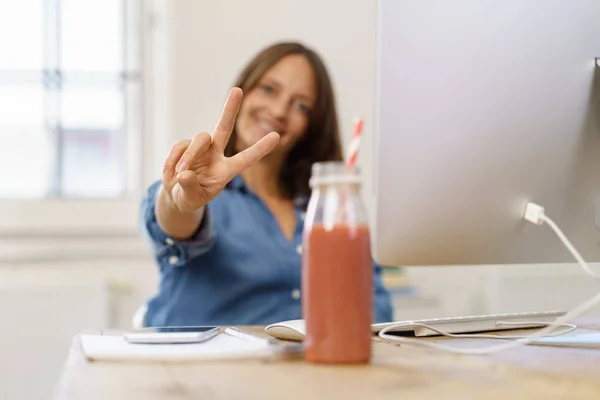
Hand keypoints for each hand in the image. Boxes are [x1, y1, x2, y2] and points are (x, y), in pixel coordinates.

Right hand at [162, 87, 278, 211]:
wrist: (176, 194)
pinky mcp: (184, 146)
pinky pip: (179, 147)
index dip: (261, 148)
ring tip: (179, 174)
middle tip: (237, 90)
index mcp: (227, 170)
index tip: (277, 136)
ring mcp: (201, 148)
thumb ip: (190, 188)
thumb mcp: (192, 199)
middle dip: (230, 109)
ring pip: (199, 139)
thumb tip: (185, 173)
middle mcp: (216, 155)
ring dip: (189, 156)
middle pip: (224, 128)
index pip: (247, 158)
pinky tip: (171, 174)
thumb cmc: (191, 197)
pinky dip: (173, 161)